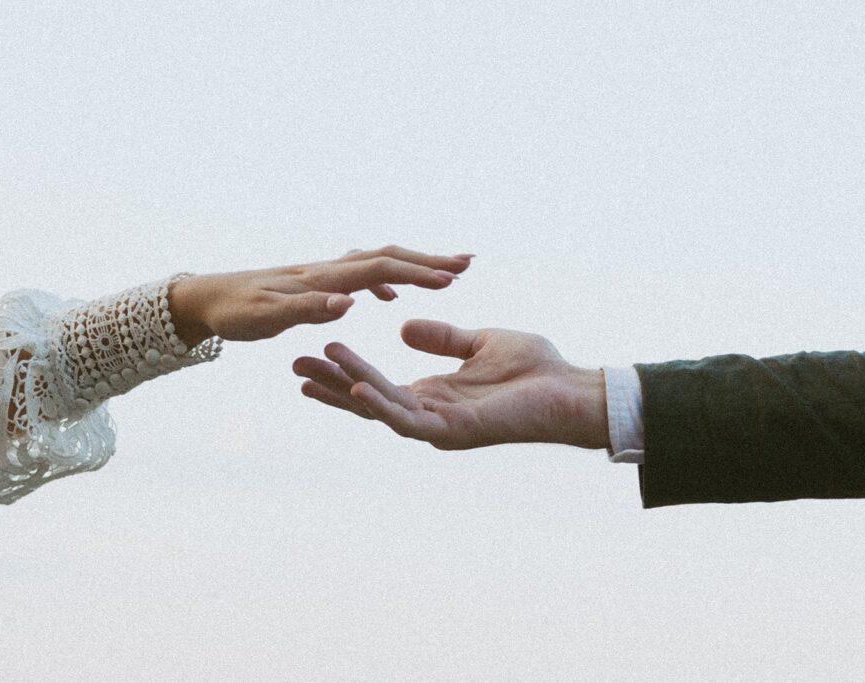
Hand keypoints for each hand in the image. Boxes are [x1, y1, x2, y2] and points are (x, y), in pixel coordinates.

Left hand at [168, 246, 472, 342]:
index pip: (379, 271)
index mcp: (321, 280)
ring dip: (415, 265)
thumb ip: (309, 309)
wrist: (204, 297)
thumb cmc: (234, 312)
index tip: (453, 279)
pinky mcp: (319, 281)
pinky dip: (388, 280)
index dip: (416, 273)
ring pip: (380, 262)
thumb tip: (350, 303)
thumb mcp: (267, 318)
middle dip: (428, 259)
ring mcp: (325, 273)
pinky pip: (364, 274)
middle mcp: (328, 269)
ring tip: (448, 272)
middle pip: (388, 257)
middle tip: (468, 262)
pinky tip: (393, 297)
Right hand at [293, 320, 610, 449]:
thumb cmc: (534, 369)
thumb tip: (403, 330)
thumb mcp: (479, 342)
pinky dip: (384, 407)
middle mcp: (430, 415)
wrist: (570, 388)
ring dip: (347, 390)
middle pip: (369, 401)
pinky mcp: (456, 432)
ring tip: (312, 369)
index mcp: (433, 395)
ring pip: (382, 409)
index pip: (379, 386)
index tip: (316, 348)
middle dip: (331, 384)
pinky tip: (360, 391)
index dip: (346, 372)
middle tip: (294, 363)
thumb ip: (442, 338)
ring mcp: (440, 427)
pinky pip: (411, 422)